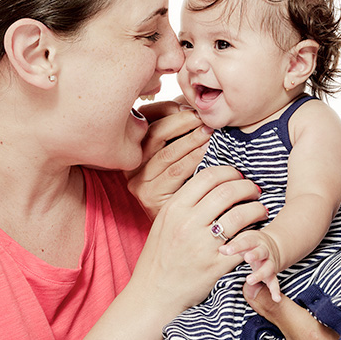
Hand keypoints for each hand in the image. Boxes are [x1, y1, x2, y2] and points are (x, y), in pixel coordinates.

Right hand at [126, 101, 212, 218]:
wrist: (176, 233)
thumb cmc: (183, 188)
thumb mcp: (177, 155)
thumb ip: (179, 132)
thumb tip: (193, 106)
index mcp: (133, 148)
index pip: (147, 119)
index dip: (168, 109)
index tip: (191, 107)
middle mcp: (130, 165)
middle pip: (155, 134)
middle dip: (182, 122)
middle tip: (203, 118)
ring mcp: (138, 182)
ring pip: (167, 153)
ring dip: (191, 140)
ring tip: (210, 132)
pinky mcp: (149, 196)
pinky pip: (175, 172)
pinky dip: (194, 159)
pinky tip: (208, 152)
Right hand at [129, 165, 266, 313]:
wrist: (152, 294)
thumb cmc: (159, 257)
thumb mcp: (164, 223)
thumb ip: (185, 203)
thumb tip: (210, 182)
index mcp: (174, 208)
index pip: (208, 177)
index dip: (229, 172)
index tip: (238, 176)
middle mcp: (187, 223)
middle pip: (227, 191)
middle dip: (247, 187)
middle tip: (254, 191)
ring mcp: (202, 245)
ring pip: (240, 215)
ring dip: (256, 209)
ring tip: (260, 210)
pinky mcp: (215, 266)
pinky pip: (243, 244)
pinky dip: (254, 235)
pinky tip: (257, 233)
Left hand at [220, 230, 281, 301]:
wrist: (272, 246)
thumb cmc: (252, 243)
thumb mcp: (243, 239)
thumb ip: (232, 245)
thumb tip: (221, 249)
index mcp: (256, 240)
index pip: (246, 242)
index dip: (237, 246)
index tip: (227, 250)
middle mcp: (265, 251)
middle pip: (260, 252)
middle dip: (254, 255)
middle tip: (247, 258)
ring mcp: (270, 262)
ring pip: (267, 268)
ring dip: (260, 274)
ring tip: (250, 280)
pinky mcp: (272, 274)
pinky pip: (274, 282)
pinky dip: (275, 290)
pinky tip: (276, 299)